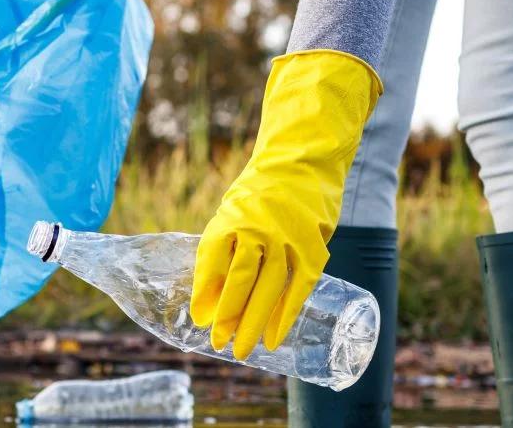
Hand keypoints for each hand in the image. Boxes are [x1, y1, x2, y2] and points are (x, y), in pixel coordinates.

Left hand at [189, 50, 381, 359]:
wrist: (302, 161)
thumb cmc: (258, 194)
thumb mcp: (230, 213)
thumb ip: (220, 252)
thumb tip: (207, 301)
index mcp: (230, 218)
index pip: (211, 262)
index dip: (205, 294)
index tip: (200, 320)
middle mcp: (258, 228)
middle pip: (240, 280)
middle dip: (228, 317)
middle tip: (218, 345)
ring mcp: (288, 237)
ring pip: (270, 288)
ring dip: (255, 324)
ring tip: (243, 350)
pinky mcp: (313, 246)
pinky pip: (299, 287)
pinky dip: (286, 315)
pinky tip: (275, 337)